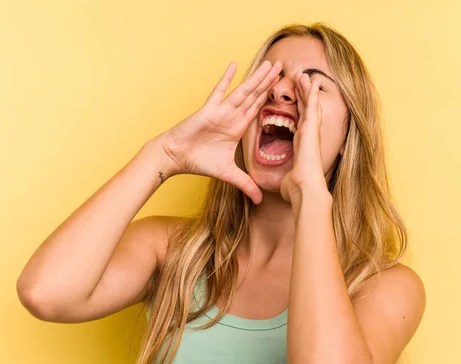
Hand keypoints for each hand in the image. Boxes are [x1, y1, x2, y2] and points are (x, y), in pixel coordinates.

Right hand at [155, 60, 281, 204]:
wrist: (175, 157)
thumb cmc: (199, 162)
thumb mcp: (229, 174)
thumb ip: (246, 184)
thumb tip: (260, 201)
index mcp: (237, 127)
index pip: (258, 109)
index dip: (271, 98)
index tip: (285, 88)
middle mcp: (231, 116)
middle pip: (255, 96)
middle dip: (269, 82)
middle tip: (283, 66)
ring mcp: (221, 111)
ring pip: (243, 91)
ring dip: (257, 78)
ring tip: (270, 64)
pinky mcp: (208, 110)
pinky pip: (218, 92)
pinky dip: (226, 79)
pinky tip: (234, 64)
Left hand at [280, 72, 329, 204]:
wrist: (305, 189)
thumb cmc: (297, 188)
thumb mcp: (288, 179)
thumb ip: (287, 177)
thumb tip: (283, 186)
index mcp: (302, 145)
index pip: (300, 122)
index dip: (299, 109)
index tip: (297, 99)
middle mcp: (308, 136)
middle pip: (306, 110)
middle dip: (303, 95)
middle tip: (301, 80)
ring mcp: (311, 131)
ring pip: (310, 104)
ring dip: (307, 89)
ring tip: (304, 74)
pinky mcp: (311, 128)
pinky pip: (311, 106)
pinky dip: (311, 93)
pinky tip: (311, 80)